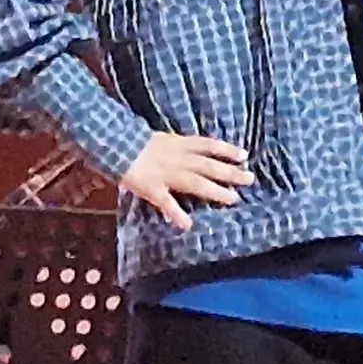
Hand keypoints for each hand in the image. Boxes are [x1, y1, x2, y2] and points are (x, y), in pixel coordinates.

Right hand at [118, 132, 250, 230]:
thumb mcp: (156, 139)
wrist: (112, 142)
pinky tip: (187, 225)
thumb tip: (186, 151)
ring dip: (215, 191)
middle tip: (250, 178)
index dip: (226, 150)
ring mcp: (166, 174)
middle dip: (229, 172)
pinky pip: (166, 202)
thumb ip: (171, 147)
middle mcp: (176, 158)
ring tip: (233, 199)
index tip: (244, 155)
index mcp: (176, 144)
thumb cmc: (130, 140)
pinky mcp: (152, 188)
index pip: (207, 145)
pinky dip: (176, 213)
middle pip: (208, 165)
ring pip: (195, 183)